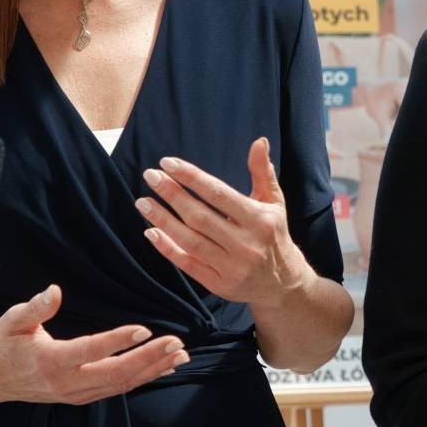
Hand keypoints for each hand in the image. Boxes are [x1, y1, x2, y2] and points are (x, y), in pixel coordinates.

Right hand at [0, 283, 188, 404]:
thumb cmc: (1, 344)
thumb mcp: (12, 321)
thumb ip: (36, 308)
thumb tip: (55, 291)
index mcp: (49, 361)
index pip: (90, 350)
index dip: (118, 340)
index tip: (144, 329)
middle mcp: (66, 382)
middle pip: (115, 373)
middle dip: (149, 359)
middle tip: (176, 344)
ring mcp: (75, 393)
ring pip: (120, 385)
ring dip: (152, 370)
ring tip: (180, 355)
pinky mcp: (80, 396)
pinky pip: (116, 389)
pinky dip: (142, 378)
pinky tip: (162, 367)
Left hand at [136, 137, 314, 308]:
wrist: (283, 283)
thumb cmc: (274, 234)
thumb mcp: (274, 203)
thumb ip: (263, 172)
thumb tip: (259, 141)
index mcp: (260, 220)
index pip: (219, 194)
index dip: (192, 177)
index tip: (169, 163)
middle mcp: (247, 245)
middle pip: (200, 217)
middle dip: (172, 194)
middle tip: (151, 176)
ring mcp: (232, 267)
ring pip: (190, 241)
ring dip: (163, 220)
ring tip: (143, 202)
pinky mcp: (219, 285)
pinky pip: (188, 264)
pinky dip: (167, 248)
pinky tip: (151, 231)